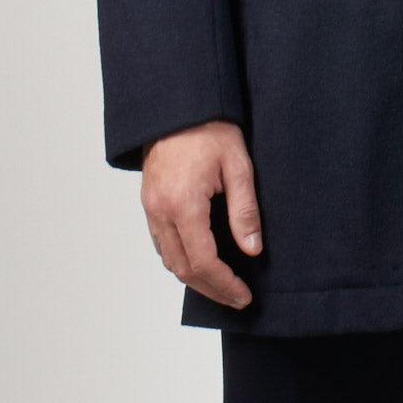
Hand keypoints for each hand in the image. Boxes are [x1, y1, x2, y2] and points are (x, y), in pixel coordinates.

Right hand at [140, 120, 262, 309]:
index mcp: (183, 204)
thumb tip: (252, 250)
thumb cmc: (210, 128)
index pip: (203, 261)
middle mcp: (160, 210)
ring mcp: (150, 207)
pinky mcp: (149, 202)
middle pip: (182, 268)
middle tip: (236, 298)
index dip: (224, 284)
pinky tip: (200, 259)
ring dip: (194, 277)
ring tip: (222, 284)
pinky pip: (161, 242)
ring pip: (169, 259)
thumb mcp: (238, 165)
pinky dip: (180, 258)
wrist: (178, 105)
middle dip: (211, 289)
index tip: (244, 295)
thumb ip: (244, 210)